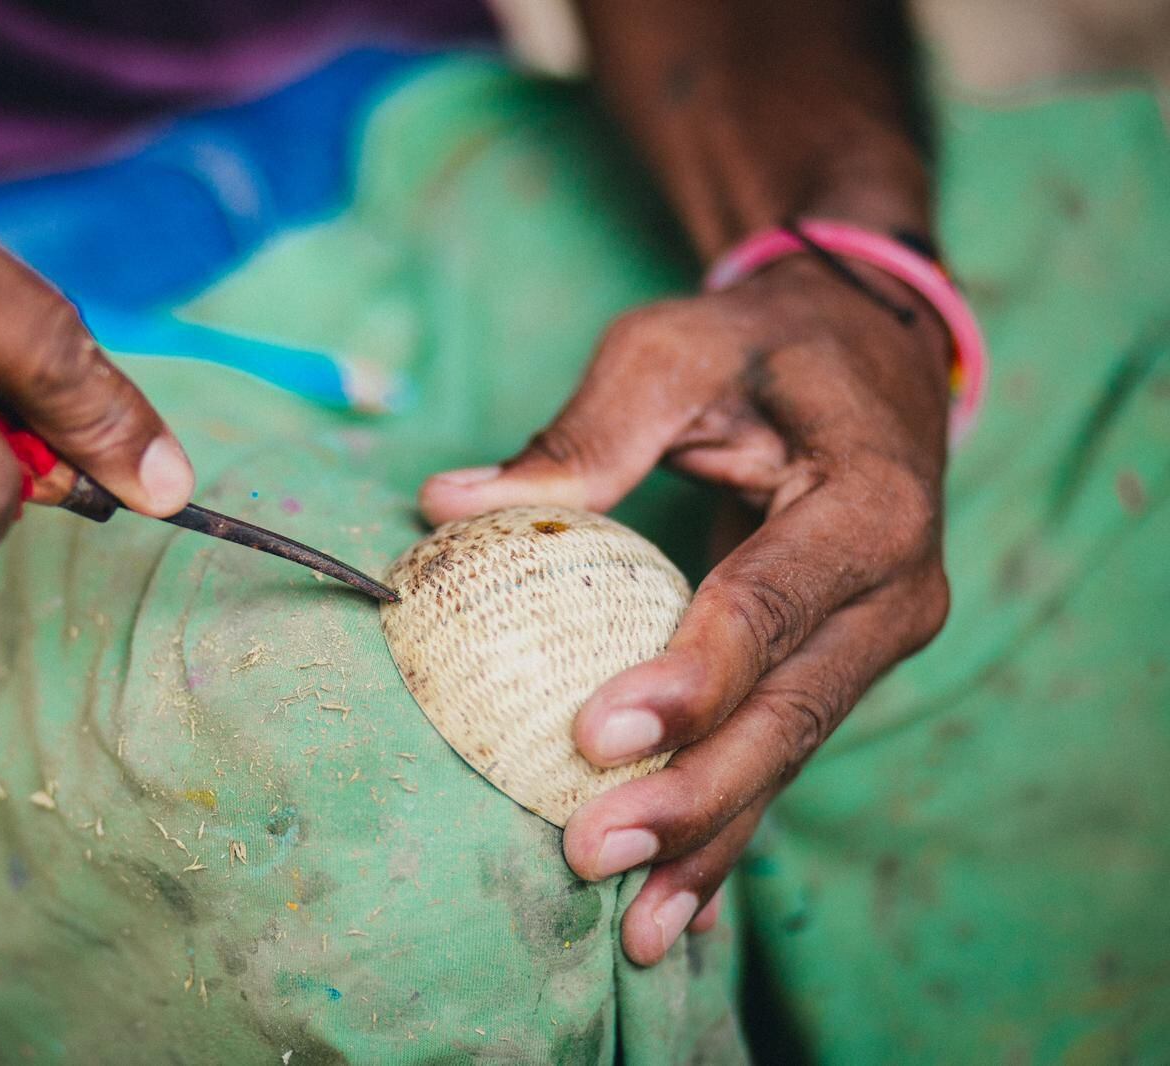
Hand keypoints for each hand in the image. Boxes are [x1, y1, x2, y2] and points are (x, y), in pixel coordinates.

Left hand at [420, 257, 951, 963]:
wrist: (870, 357)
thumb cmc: (760, 350)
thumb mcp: (671, 352)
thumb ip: (579, 435)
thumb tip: (447, 504)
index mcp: (868, 501)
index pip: (770, 606)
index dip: (689, 679)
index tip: (595, 735)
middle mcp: (894, 588)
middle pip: (789, 713)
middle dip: (692, 796)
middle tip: (592, 853)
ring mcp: (877, 639)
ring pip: (789, 755)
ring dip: (710, 840)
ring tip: (636, 925)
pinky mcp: (841, 667)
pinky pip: (781, 754)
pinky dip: (728, 828)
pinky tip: (678, 902)